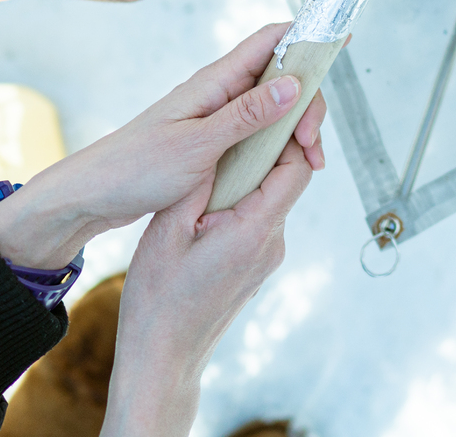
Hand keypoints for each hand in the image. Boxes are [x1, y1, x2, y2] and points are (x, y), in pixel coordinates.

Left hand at [0, 23, 325, 268]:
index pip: (271, 40)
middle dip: (309, 101)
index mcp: (214, 82)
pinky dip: (278, 142)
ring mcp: (216, 114)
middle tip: (313, 143)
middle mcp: (218, 91)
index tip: (340, 43)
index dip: (308, 36)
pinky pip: (257, 129)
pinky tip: (286, 166)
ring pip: (272, 105)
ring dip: (296, 126)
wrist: (92, 195)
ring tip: (308, 161)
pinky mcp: (212, 138)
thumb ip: (246, 116)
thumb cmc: (136, 168)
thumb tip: (293, 85)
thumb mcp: (197, 146)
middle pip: (281, 75)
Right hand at [101, 112, 320, 436]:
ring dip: (253, 167)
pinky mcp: (256, 261)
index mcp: (255, 229)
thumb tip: (224, 141)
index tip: (279, 98)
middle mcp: (273, 242)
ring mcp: (267, 254)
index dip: (292, 127)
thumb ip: (200, 182)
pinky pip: (260, 213)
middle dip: (271, 140)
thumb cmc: (158, 299)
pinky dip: (244, 192)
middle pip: (290, 174)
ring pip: (273, 193)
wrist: (162, 358)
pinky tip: (213, 185)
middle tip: (247, 110)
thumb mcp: (167, 230)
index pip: (296, 165)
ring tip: (220, 145)